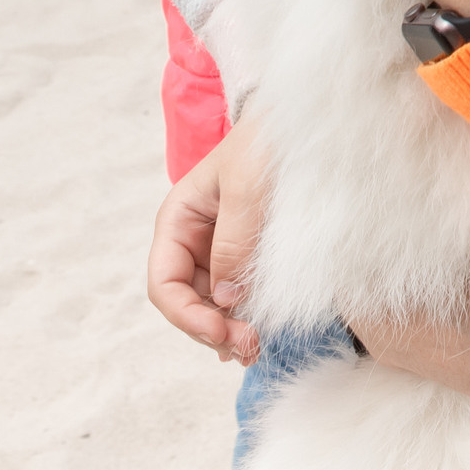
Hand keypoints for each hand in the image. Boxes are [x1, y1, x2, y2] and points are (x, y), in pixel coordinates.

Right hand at [147, 119, 267, 365]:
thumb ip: (233, 241)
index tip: (220, 334)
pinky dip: (244, 316)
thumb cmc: (268, 142)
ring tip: (256, 348)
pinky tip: (256, 333)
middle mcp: (193, 238)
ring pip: (212, 304)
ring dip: (228, 330)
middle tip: (251, 348)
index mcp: (179, 219)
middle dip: (211, 330)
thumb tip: (225, 299)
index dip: (186, 316)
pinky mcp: (249, 253)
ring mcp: (220, 248)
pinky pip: (237, 293)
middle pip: (188, 301)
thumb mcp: (247, 186)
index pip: (164, 283)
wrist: (304, 121)